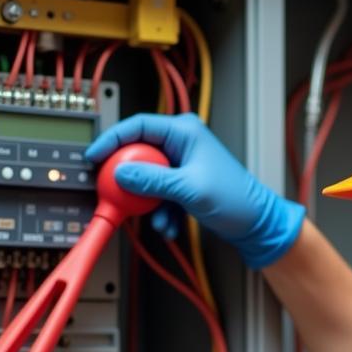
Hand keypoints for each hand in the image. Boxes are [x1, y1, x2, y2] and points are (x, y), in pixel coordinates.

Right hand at [85, 113, 304, 267]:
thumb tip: (122, 173)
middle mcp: (181, 144)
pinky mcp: (183, 184)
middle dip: (132, 181)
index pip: (138, 125)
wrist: (256, 225)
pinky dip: (161, 212)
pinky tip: (170, 226)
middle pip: (139, 154)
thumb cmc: (236, 200)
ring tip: (160, 220)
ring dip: (149, 204)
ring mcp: (181, 165)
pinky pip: (160, 195)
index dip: (112, 139)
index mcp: (184, 132)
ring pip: (148, 179)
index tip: (95, 156)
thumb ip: (152, 180)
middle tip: (120, 194)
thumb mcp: (189, 189)